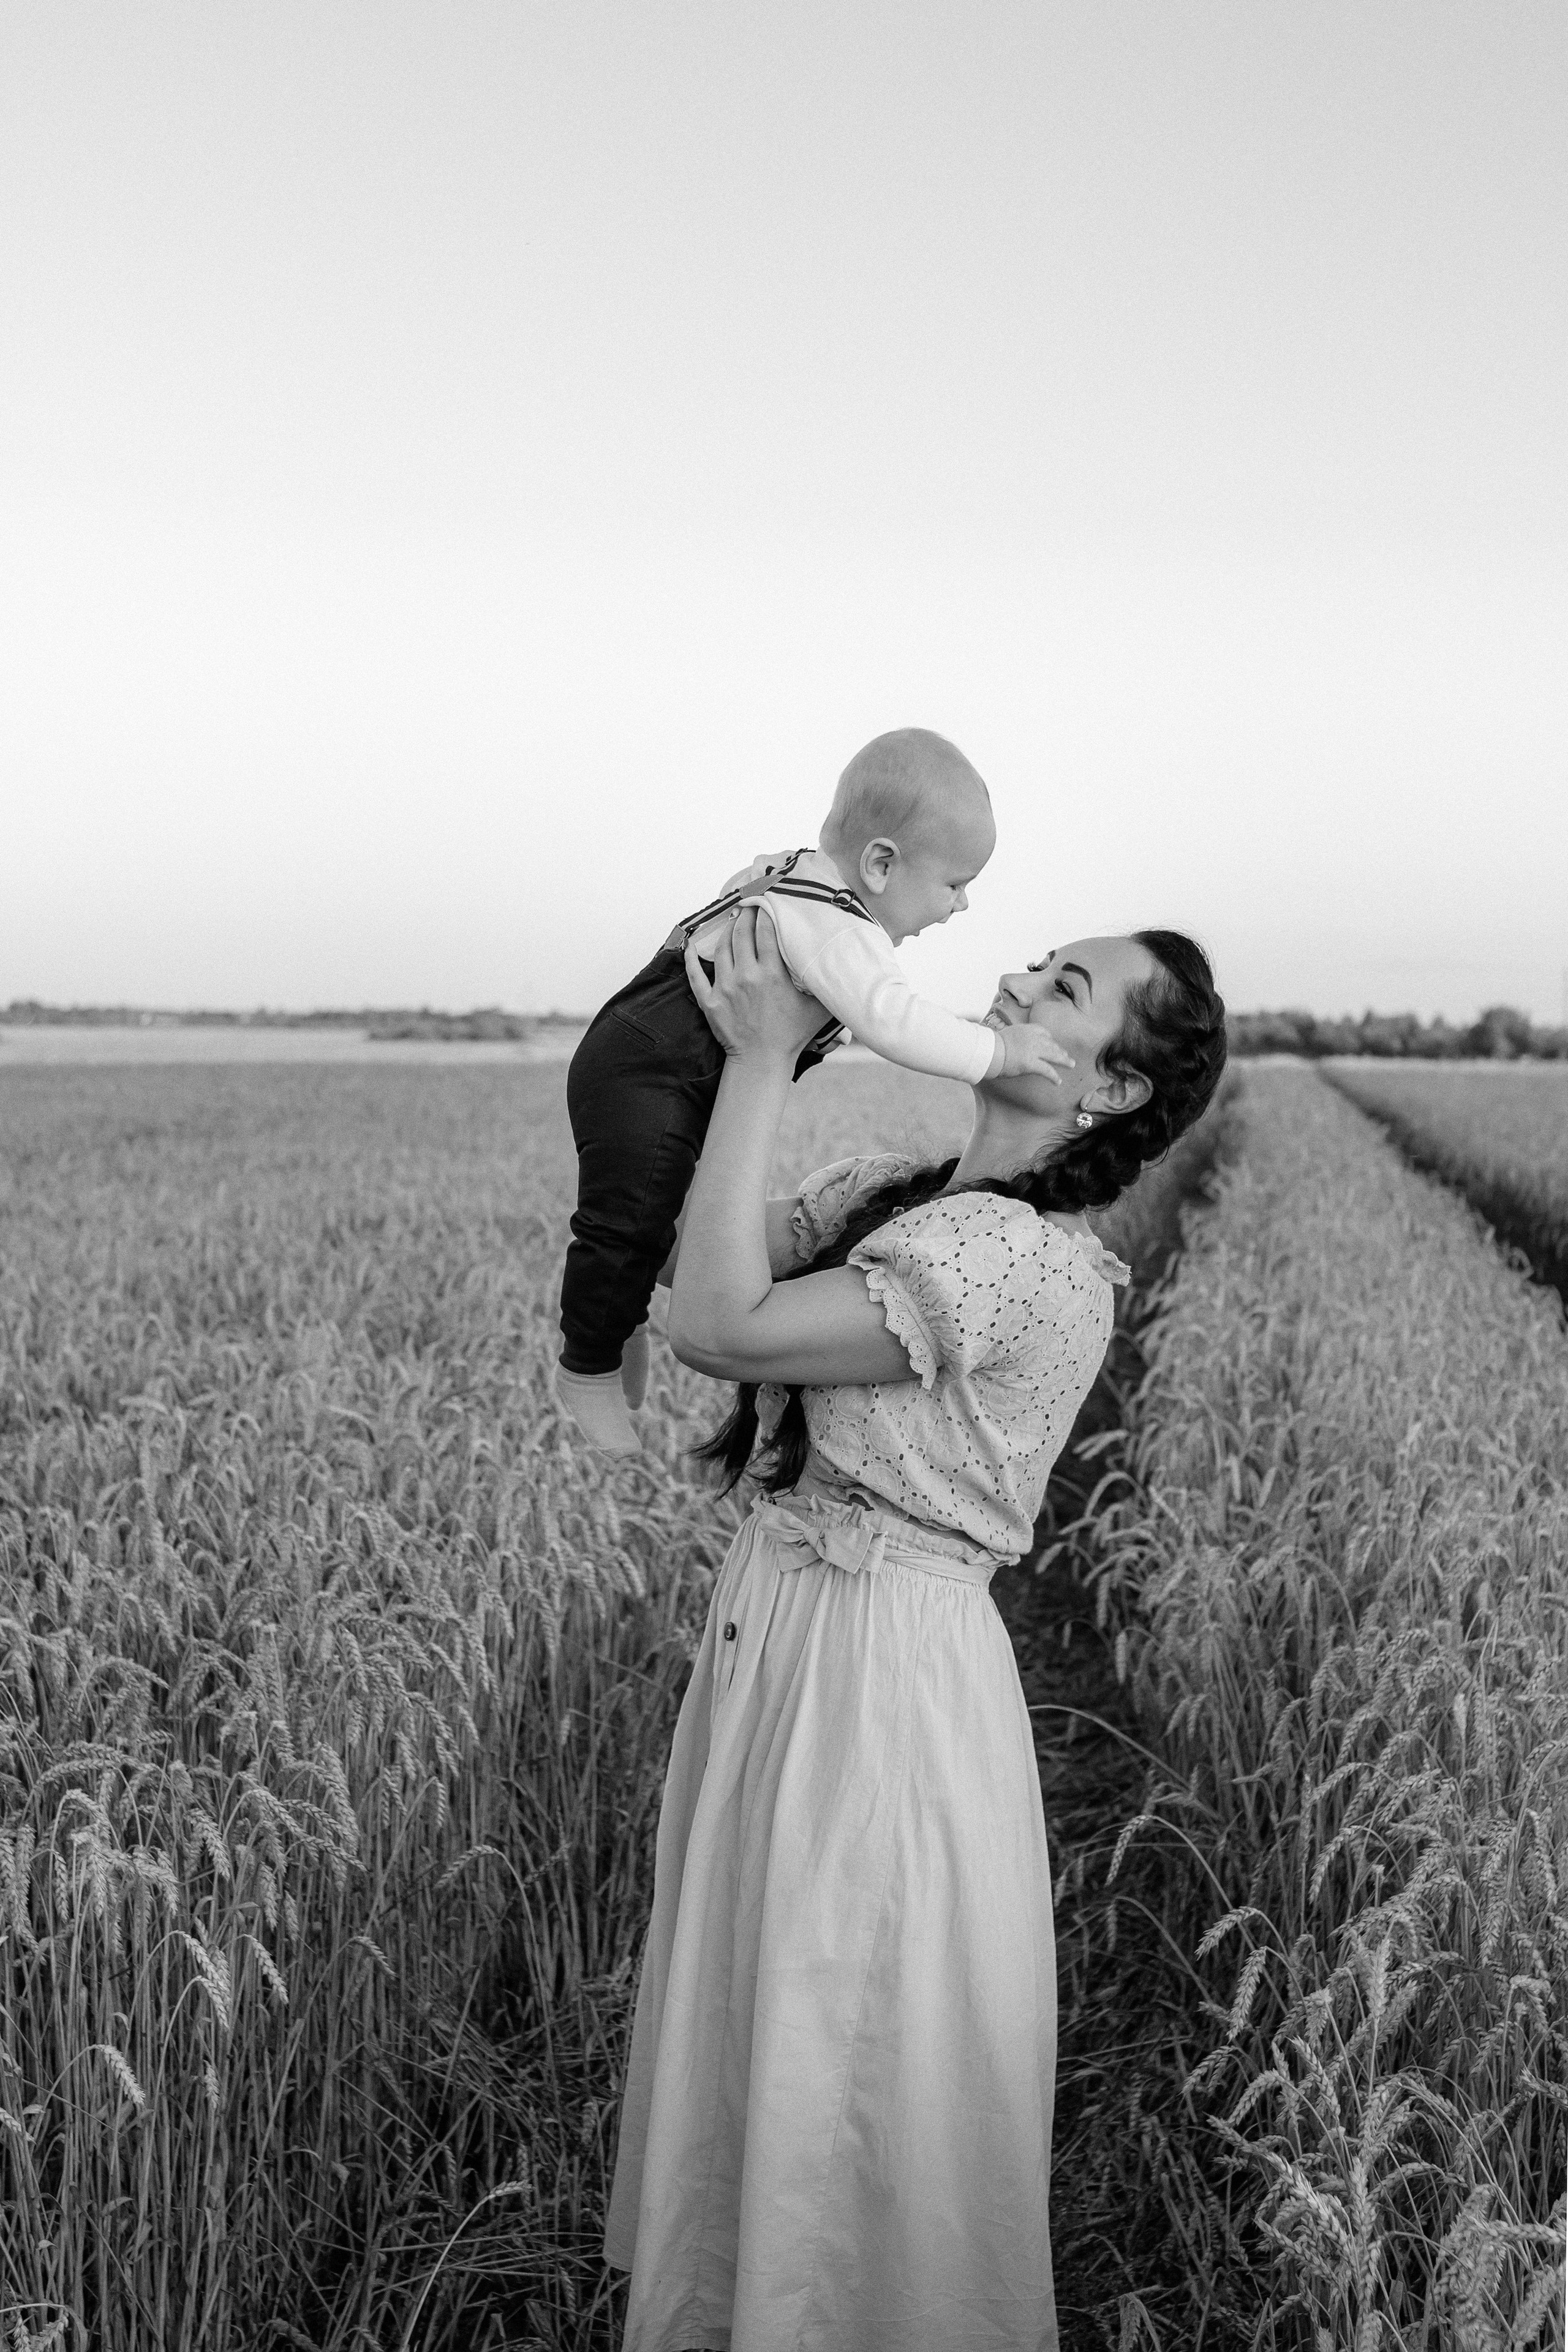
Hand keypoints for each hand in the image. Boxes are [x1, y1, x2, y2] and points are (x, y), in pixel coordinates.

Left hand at [685, 905, 830, 1064]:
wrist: (762, 1062)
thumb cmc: (791, 1036)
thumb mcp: (817, 1009)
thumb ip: (826, 986)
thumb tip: (844, 967)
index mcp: (772, 975)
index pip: (766, 931)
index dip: (766, 911)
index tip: (767, 900)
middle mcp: (746, 977)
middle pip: (741, 933)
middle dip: (745, 914)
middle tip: (748, 904)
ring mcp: (724, 988)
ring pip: (721, 948)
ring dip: (726, 931)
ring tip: (731, 921)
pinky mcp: (709, 1002)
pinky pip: (695, 974)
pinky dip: (692, 957)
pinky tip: (692, 944)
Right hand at [992, 1023, 1074, 1083]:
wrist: (987, 1051)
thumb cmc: (990, 1046)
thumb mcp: (1004, 1036)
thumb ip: (1012, 1039)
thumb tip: (1011, 1045)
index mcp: (1026, 1029)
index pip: (1043, 1032)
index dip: (1050, 1040)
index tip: (1053, 1044)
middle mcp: (1033, 1037)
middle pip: (1051, 1043)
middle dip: (1060, 1050)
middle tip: (1066, 1056)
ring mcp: (1033, 1050)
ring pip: (1054, 1055)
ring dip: (1064, 1060)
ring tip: (1071, 1065)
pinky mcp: (1031, 1063)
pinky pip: (1047, 1070)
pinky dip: (1054, 1076)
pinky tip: (1058, 1082)